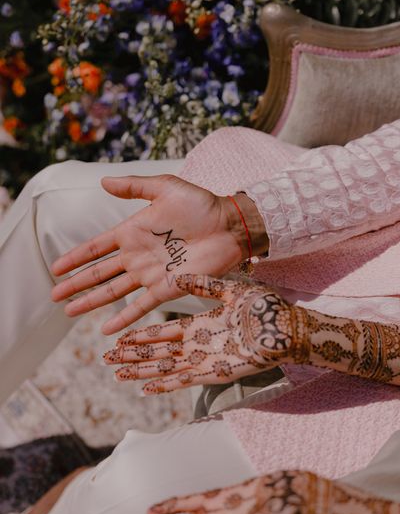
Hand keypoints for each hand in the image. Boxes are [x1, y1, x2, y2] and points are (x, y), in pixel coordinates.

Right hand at [51, 175, 259, 334]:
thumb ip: (134, 187)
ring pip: (113, 292)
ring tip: (70, 312)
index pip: (96, 248)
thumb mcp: (164, 189)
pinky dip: (124, 319)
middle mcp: (137, 256)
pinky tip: (108, 331)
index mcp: (132, 232)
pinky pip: (141, 306)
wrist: (230, 225)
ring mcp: (150, 274)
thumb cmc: (201, 204)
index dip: (75, 257)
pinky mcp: (167, 289)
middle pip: (99, 273)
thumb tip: (102, 182)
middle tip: (55, 296)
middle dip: (76, 284)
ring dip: (91, 302)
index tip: (55, 268)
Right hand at [103, 274, 300, 394]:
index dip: (141, 334)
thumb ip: (205, 285)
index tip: (120, 335)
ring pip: (164, 367)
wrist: (285, 327)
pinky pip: (183, 381)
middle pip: (156, 351)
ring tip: (117, 374)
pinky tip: (145, 389)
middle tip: (107, 358)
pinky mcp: (213, 373)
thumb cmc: (264, 308)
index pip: (162, 330)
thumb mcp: (230, 290)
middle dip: (132, 355)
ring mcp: (203, 360)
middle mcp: (197, 344)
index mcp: (200, 324)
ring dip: (141, 371)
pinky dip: (164, 385)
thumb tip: (181, 276)